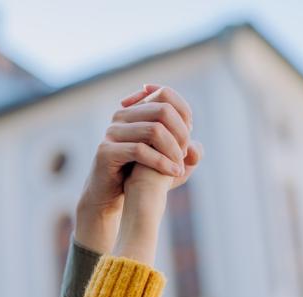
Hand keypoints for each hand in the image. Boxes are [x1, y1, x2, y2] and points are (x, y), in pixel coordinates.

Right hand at [76, 85, 201, 252]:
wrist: (110, 197)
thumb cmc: (138, 178)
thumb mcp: (167, 164)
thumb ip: (184, 155)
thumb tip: (196, 146)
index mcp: (134, 111)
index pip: (164, 93)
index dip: (184, 113)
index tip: (187, 138)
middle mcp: (121, 116)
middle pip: (163, 110)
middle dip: (181, 133)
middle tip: (185, 154)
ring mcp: (112, 132)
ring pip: (154, 130)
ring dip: (174, 150)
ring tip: (180, 167)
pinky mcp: (106, 151)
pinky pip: (140, 150)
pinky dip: (162, 162)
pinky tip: (173, 173)